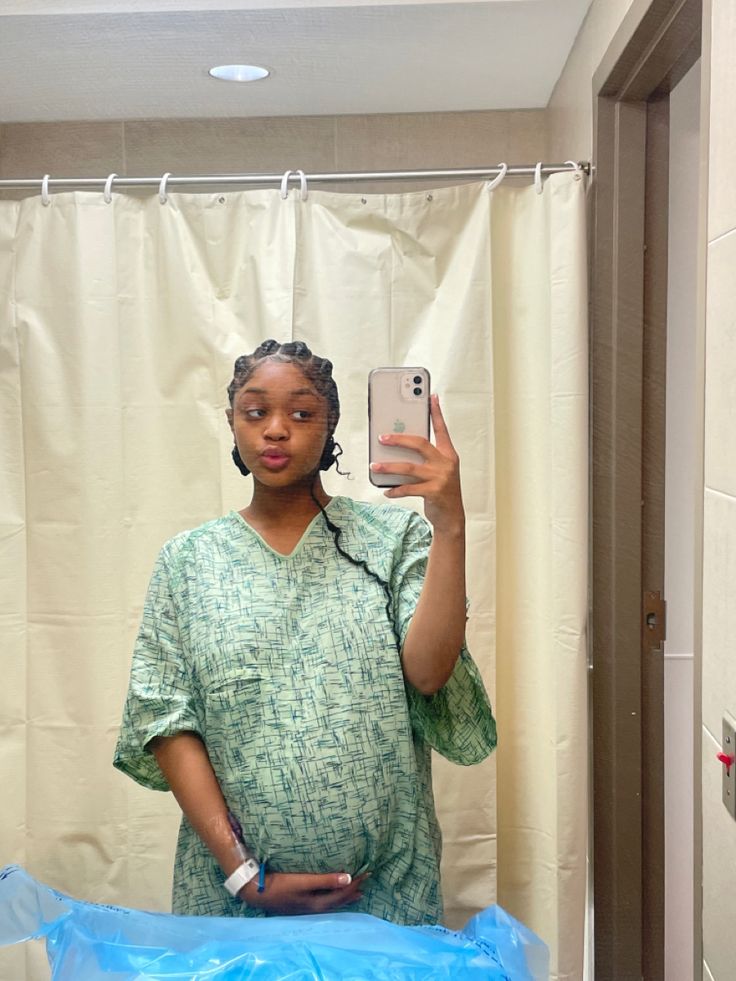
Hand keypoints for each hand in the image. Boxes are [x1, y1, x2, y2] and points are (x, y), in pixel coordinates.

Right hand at [239, 870, 367, 914]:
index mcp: (318, 903)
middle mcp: (315, 908)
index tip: (367, 873)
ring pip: (332, 902)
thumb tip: (348, 878)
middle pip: (339, 900)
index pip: (342, 893)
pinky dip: (333, 896)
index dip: (355, 883)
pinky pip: (324, 900)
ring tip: (356, 893)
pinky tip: (330, 894)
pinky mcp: (301, 903)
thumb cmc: (280, 885)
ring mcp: (307, 907)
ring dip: (344, 896)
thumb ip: (326, 880)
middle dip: (353, 891)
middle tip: (366, 881)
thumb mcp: (304, 882)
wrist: (258, 892)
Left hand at [370, 394, 464, 534]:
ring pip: (409, 468)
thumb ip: (425, 458)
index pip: (442, 429)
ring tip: (374, 465)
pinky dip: (395, 490)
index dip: (436, 412)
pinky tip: (386, 490)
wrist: (452, 516)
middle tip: (381, 437)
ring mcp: (440, 478)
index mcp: (448, 454)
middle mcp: (446, 463)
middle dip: (398, 439)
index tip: (431, 396)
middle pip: (419, 444)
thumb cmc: (442, 490)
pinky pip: (408, 489)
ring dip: (389, 466)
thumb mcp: (439, 470)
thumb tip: (398, 447)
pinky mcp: (434, 492)